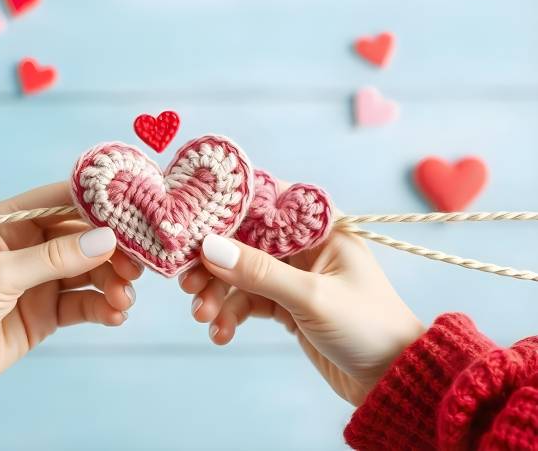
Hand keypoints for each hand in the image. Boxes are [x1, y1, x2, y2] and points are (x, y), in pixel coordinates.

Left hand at [0, 182, 140, 397]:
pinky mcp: (45, 312)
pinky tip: (115, 314)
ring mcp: (39, 279)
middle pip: (85, 237)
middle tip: (135, 267)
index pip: (63, 199)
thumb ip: (55, 257)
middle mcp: (29, 245)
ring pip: (90, 271)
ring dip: (113, 282)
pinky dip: (103, 307)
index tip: (136, 211)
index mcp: (10, 221)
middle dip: (113, 250)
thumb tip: (107, 238)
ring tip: (124, 298)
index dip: (100, 204)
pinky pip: (84, 303)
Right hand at [180, 226, 423, 404]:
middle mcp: (304, 245)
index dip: (227, 208)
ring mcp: (293, 275)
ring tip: (203, 317)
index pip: (266, 201)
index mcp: (321, 226)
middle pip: (244, 240)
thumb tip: (209, 246)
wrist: (393, 380)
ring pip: (241, 273)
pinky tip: (220, 333)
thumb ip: (260, 271)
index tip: (191, 221)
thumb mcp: (312, 297)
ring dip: (218, 294)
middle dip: (214, 263)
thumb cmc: (368, 328)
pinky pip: (248, 301)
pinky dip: (231, 315)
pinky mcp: (286, 304)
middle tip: (188, 283)